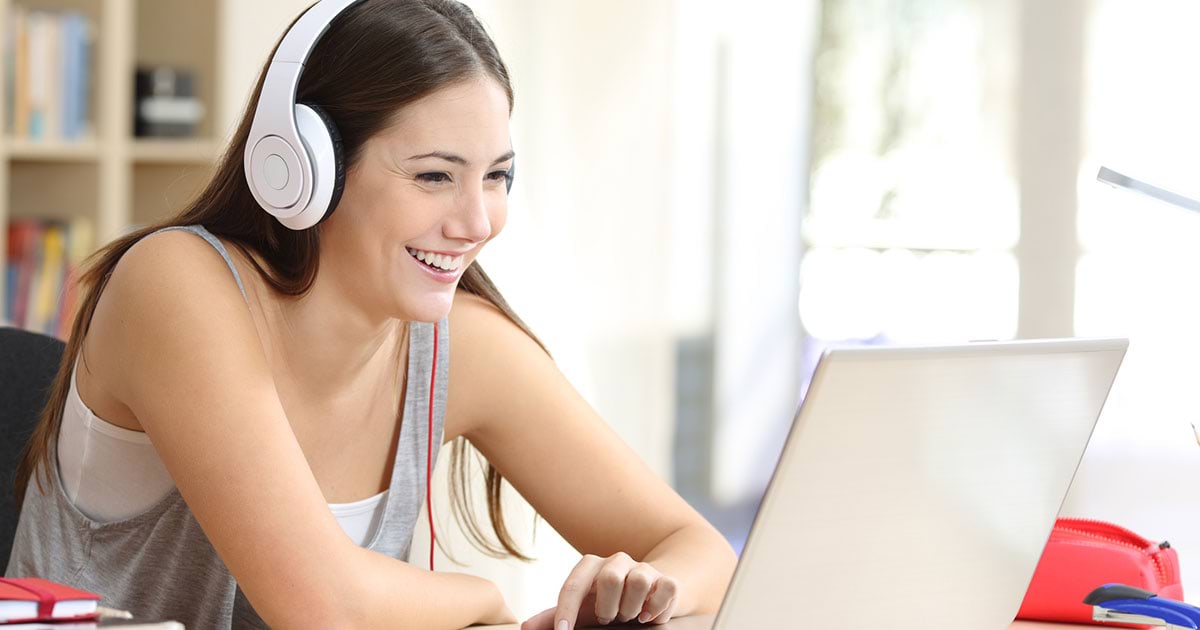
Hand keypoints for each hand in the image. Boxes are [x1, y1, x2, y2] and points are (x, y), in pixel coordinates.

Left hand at [521, 552, 679, 628]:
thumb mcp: (582, 610)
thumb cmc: (608, 603)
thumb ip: (554, 617)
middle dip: (609, 608)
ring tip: (630, 616)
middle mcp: (617, 561)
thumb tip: (524, 628)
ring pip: (639, 582)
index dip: (567, 610)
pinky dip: (657, 607)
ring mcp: (644, 567)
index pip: (574, 585)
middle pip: (611, 579)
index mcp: (590, 566)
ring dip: (632, 609)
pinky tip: (649, 616)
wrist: (649, 592)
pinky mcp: (667, 578)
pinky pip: (666, 587)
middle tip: (610, 618)